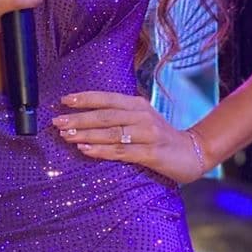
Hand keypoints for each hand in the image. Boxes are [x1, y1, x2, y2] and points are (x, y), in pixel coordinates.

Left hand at [52, 91, 205, 182]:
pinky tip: (85, 149)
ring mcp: (148, 134)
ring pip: (110, 133)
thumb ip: (119, 115)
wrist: (194, 152)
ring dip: (85, 134)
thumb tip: (86, 115)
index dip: (84, 99)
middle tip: (57, 122)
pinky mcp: (151, 153)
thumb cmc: (160, 136)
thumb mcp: (141, 118)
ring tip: (65, 135)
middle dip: (78, 118)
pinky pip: (121, 151)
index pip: (106, 99)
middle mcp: (142, 116)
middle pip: (104, 116)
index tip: (63, 100)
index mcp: (137, 104)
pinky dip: (101, 150)